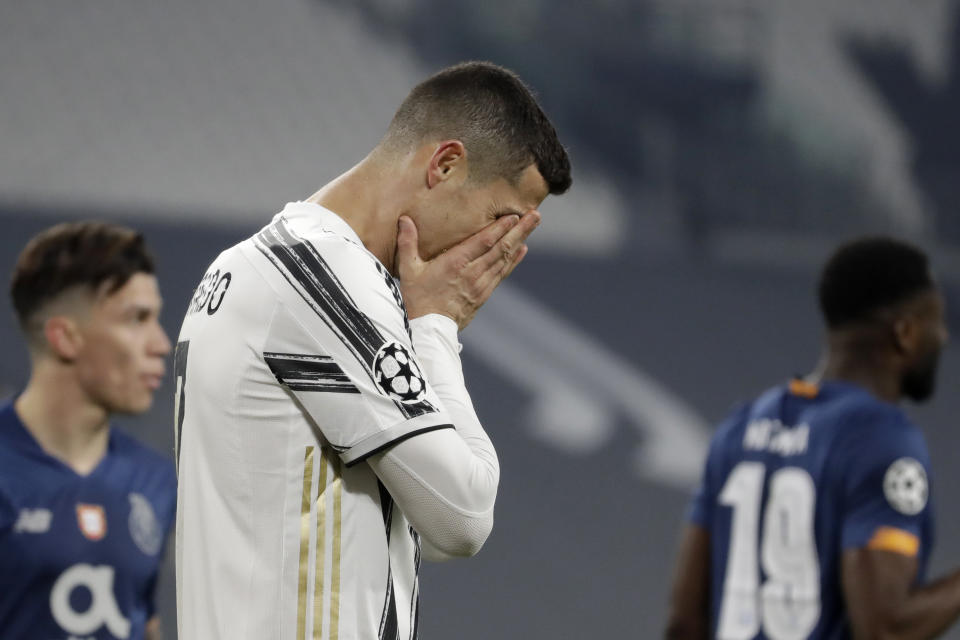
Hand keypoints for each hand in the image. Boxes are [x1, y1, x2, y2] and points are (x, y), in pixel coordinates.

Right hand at [395, 211, 539, 329]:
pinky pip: (502, 274)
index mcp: (455, 264)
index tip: (514, 215)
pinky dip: (513, 261)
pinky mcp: (483, 295)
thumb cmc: (416, 298)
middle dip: (519, 230)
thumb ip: (407, 243)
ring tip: (533, 225)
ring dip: (520, 241)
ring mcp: (480, 285)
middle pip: (500, 248)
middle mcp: (472, 273)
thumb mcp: (408, 270)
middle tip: (535, 215)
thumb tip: (404, 219)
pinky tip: (523, 250)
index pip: (483, 242)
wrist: (428, 330)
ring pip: (504, 259)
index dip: (500, 228)